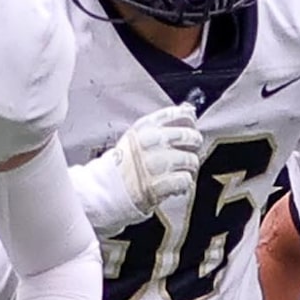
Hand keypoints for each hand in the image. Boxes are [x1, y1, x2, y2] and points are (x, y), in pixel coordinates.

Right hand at [72, 103, 201, 233]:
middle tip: (187, 153)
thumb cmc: (123, 163)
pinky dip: (184, 184)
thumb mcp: (137, 136)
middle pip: (189, 136)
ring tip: (179, 172)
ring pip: (191, 160)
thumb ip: (162, 124)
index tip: (190, 127)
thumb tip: (190, 110)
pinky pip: (185, 180)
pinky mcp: (159, 184)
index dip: (190, 121)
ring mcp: (156, 163)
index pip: (178, 114)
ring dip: (189, 168)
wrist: (105, 189)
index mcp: (145, 127)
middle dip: (193, 146)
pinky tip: (176, 185)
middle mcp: (151, 141)